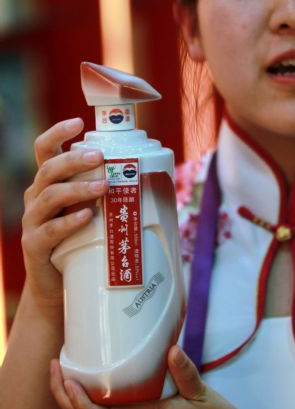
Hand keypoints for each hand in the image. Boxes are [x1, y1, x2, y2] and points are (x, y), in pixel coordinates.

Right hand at [21, 118, 107, 312]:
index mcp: (48, 184)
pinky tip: (88, 216)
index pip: (44, 150)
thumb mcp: (88, 210)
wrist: (57, 286)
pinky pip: (50, 230)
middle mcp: (36, 198)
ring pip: (50, 196)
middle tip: (100, 156)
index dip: (57, 134)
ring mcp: (33, 222)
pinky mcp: (35, 246)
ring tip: (104, 186)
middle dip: (74, 159)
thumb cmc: (79, 241)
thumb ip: (101, 192)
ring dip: (78, 188)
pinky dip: (70, 222)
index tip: (78, 122)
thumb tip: (147, 175)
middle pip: (49, 169)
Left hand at [50, 345, 250, 408]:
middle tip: (56, 365)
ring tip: (66, 368)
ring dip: (72, 397)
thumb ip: (186, 373)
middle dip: (64, 395)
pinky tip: (92, 378)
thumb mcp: (203, 396)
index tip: (67, 377)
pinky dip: (88, 398)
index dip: (78, 400)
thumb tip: (171, 349)